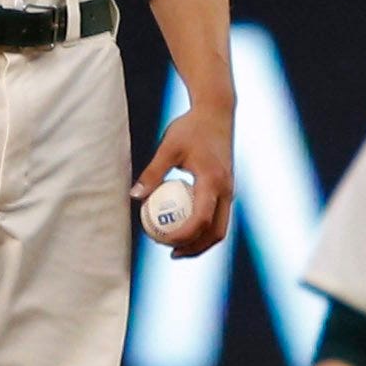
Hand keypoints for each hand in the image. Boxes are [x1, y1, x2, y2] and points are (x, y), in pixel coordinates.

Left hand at [132, 101, 233, 258]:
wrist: (217, 112)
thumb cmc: (190, 128)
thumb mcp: (168, 148)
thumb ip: (153, 172)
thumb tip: (135, 196)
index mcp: (213, 181)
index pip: (201, 219)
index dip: (184, 236)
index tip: (164, 242)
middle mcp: (226, 190)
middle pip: (216, 232)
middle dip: (195, 247)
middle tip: (171, 253)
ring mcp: (230, 191)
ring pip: (220, 227)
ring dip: (200, 240)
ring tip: (176, 247)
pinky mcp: (227, 188)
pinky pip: (218, 216)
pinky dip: (203, 227)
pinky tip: (184, 228)